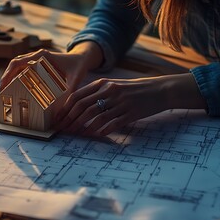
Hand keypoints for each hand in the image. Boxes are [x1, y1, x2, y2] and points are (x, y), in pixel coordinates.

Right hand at [0, 42, 102, 91]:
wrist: (82, 59)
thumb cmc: (79, 66)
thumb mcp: (76, 78)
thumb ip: (71, 91)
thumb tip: (64, 108)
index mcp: (43, 56)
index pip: (19, 62)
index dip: (8, 73)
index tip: (3, 85)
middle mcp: (37, 56)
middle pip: (14, 64)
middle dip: (6, 77)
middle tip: (1, 92)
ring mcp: (36, 60)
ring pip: (17, 67)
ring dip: (10, 77)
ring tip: (5, 92)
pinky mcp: (38, 65)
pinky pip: (23, 70)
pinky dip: (17, 78)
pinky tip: (15, 89)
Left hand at [55, 73, 206, 135]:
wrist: (160, 90)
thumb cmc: (135, 89)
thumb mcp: (115, 85)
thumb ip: (98, 92)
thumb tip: (79, 104)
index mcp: (104, 83)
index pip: (78, 96)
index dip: (65, 109)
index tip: (58, 118)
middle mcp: (110, 91)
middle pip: (83, 107)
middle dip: (70, 120)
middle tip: (62, 130)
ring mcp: (120, 103)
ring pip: (95, 117)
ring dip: (82, 127)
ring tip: (74, 134)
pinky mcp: (130, 113)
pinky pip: (112, 124)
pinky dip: (101, 130)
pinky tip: (95, 136)